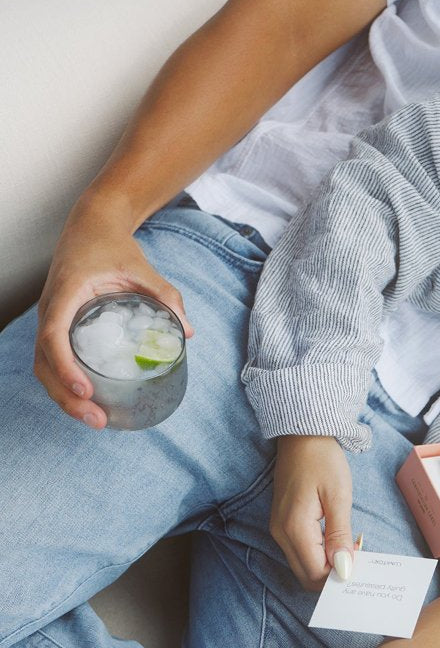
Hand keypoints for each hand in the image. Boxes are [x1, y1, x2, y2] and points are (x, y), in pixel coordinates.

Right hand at [33, 196, 192, 427]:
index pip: (54, 336)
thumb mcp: (140, 266)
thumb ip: (164, 295)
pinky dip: (66, 385)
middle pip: (44, 362)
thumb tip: (188, 331)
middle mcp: (51, 310)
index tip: (86, 389)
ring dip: (64, 397)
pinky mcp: (57, 327)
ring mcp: (51, 320)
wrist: (91, 226)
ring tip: (95, 420)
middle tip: (97, 420)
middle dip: (66, 396)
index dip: (66, 367)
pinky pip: (53, 361)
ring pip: (44, 367)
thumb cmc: (111, 245)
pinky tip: (89, 403)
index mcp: (66, 293)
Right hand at [270, 435, 353, 589]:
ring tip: (348, 546)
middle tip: (356, 556)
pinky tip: (335, 540)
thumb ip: (339, 535)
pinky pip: (300, 552)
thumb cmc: (322, 460)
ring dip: (326, 565)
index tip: (360, 561)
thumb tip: (344, 569)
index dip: (339, 575)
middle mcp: (281, 534)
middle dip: (332, 574)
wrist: (302, 436)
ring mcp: (278, 530)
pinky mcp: (282, 525)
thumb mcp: (338, 496)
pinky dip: (318, 555)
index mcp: (294, 528)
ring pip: (303, 566)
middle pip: (306, 576)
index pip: (315, 573)